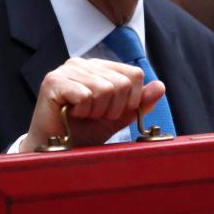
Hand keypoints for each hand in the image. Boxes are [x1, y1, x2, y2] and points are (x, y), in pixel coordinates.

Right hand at [19, 57, 165, 151]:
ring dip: (95, 111)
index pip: (134, 74)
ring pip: (104, 89)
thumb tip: (160, 86)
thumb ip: (138, 103)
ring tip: (81, 115)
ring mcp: (67, 70)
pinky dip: (82, 111)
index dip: (130, 100)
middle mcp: (84, 63)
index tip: (111, 113)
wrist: (58, 150)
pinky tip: (69, 113)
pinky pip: (85, 95)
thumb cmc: (84, 132)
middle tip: (93, 116)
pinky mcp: (53, 81)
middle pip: (121, 83)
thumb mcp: (118, 118)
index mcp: (101, 68)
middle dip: (111, 109)